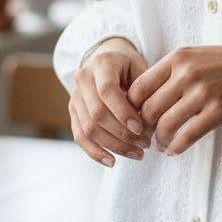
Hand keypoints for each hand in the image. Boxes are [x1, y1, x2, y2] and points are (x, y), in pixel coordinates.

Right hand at [70, 38, 150, 166]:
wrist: (109, 58)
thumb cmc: (131, 66)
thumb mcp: (141, 69)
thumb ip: (143, 92)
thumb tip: (147, 125)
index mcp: (102, 63)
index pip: (107, 91)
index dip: (123, 112)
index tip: (141, 129)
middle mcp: (83, 78)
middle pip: (97, 113)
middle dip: (122, 134)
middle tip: (145, 146)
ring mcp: (75, 95)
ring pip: (88, 128)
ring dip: (113, 146)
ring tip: (136, 154)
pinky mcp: (73, 111)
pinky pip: (80, 136)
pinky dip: (95, 152)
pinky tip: (112, 162)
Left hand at [130, 34, 221, 155]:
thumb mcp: (196, 56)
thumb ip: (172, 73)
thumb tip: (146, 99)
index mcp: (178, 58)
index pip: (139, 88)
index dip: (132, 108)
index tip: (136, 118)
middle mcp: (186, 74)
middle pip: (148, 109)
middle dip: (144, 128)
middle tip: (147, 136)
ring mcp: (202, 93)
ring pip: (165, 125)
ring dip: (160, 140)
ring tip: (162, 144)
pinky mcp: (218, 111)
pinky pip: (188, 135)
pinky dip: (177, 146)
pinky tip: (175, 150)